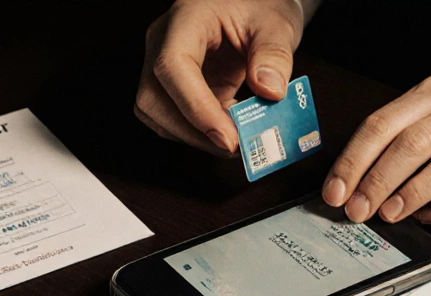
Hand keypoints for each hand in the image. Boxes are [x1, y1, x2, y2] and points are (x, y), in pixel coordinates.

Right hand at [135, 0, 305, 156]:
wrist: (254, 6)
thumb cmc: (260, 6)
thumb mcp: (277, 24)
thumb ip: (275, 55)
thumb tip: (269, 91)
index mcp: (185, 20)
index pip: (173, 66)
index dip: (196, 108)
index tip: (227, 137)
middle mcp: (165, 42)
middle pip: (153, 97)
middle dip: (192, 132)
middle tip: (235, 147)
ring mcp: (166, 66)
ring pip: (157, 114)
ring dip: (194, 137)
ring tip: (235, 140)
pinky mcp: (177, 87)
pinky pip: (175, 118)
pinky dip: (200, 134)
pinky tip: (229, 131)